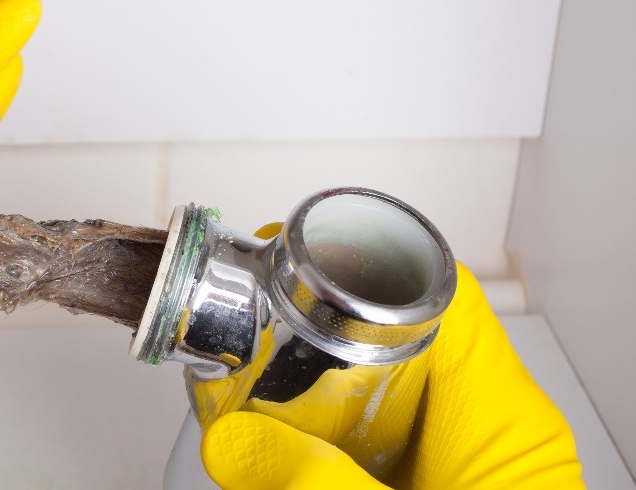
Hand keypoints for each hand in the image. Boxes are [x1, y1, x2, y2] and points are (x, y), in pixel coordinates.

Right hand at [199, 263, 583, 488]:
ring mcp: (452, 465)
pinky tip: (265, 457)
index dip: (362, 259)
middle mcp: (480, 428)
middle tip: (234, 342)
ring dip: (298, 395)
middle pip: (389, 339)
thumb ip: (312, 487)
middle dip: (305, 335)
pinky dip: (308, 444)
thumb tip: (227, 438)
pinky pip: (359, 448)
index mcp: (498, 418)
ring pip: (366, 396)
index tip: (284, 260)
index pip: (439, 294)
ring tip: (232, 402)